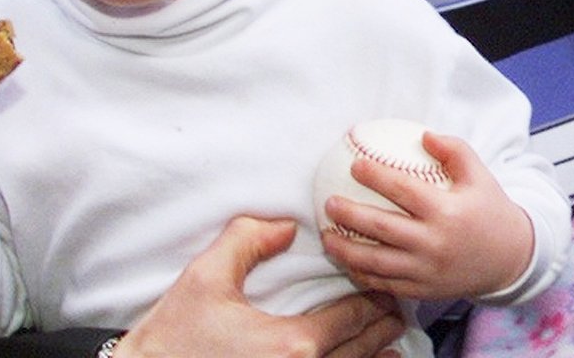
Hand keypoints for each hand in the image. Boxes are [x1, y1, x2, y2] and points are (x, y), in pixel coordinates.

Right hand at [115, 217, 408, 357]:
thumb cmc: (173, 338)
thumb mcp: (206, 278)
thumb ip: (247, 240)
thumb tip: (285, 228)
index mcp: (293, 344)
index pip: (350, 317)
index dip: (374, 300)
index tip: (389, 287)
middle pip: (359, 351)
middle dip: (382, 327)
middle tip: (400, 308)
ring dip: (373, 356)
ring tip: (393, 342)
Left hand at [318, 130, 533, 300]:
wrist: (511, 259)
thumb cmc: (491, 210)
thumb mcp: (479, 175)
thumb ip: (454, 150)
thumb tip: (423, 134)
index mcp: (447, 212)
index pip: (403, 190)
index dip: (375, 176)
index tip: (354, 165)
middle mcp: (434, 243)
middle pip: (381, 228)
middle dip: (349, 215)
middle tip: (329, 204)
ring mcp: (427, 271)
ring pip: (376, 263)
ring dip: (346, 251)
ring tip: (327, 237)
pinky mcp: (423, 291)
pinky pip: (385, 284)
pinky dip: (363, 275)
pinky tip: (348, 263)